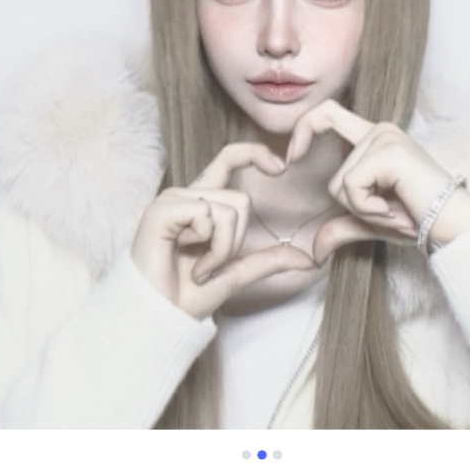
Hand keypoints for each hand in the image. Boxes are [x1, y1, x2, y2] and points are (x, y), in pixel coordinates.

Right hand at [131, 142, 313, 318]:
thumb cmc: (188, 295)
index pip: (229, 158)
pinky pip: (208, 216)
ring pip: (229, 210)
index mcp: (202, 202)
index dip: (255, 153)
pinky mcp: (161, 210)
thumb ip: (268, 261)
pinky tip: (187, 263)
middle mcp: (186, 195)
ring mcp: (172, 200)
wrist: (160, 316)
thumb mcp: (237, 273)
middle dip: (236, 241)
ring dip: (222, 250)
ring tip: (197, 267)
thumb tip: (309, 260)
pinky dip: (209, 248)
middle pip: (241, 199)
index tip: (280, 167)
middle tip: (209, 265)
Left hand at [286, 100, 469, 264]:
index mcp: (375, 137)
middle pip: (333, 176)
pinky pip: (352, 189)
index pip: (327, 114)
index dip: (303, 129)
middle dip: (354, 208)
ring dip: (365, 212)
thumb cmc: (419, 220)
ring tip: (397, 213)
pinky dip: (369, 210)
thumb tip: (313, 252)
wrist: (453, 228)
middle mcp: (379, 130)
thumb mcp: (371, 221)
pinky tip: (397, 212)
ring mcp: (385, 138)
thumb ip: (341, 226)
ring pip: (340, 186)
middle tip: (387, 214)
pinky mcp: (389, 153)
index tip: (291, 159)